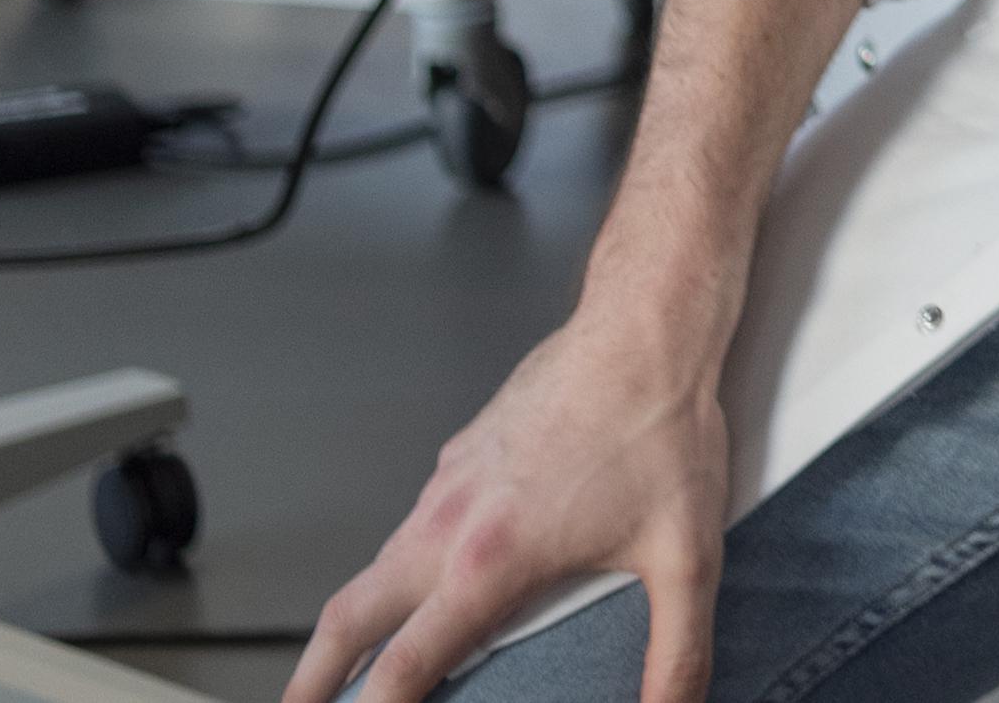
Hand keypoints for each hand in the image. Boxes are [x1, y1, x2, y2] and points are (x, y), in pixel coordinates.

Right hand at [292, 306, 732, 702]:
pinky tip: (423, 585)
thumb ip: (680, 654)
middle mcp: (451, 524)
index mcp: (490, 561)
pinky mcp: (462, 456)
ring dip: (351, 624)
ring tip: (348, 669)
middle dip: (312, 679)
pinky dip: (393, 572)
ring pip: (376, 568)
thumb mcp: (686, 559)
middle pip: (349, 618)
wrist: (644, 330)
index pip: (403, 665)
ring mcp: (449, 485)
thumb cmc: (662, 432)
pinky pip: (411, 527)